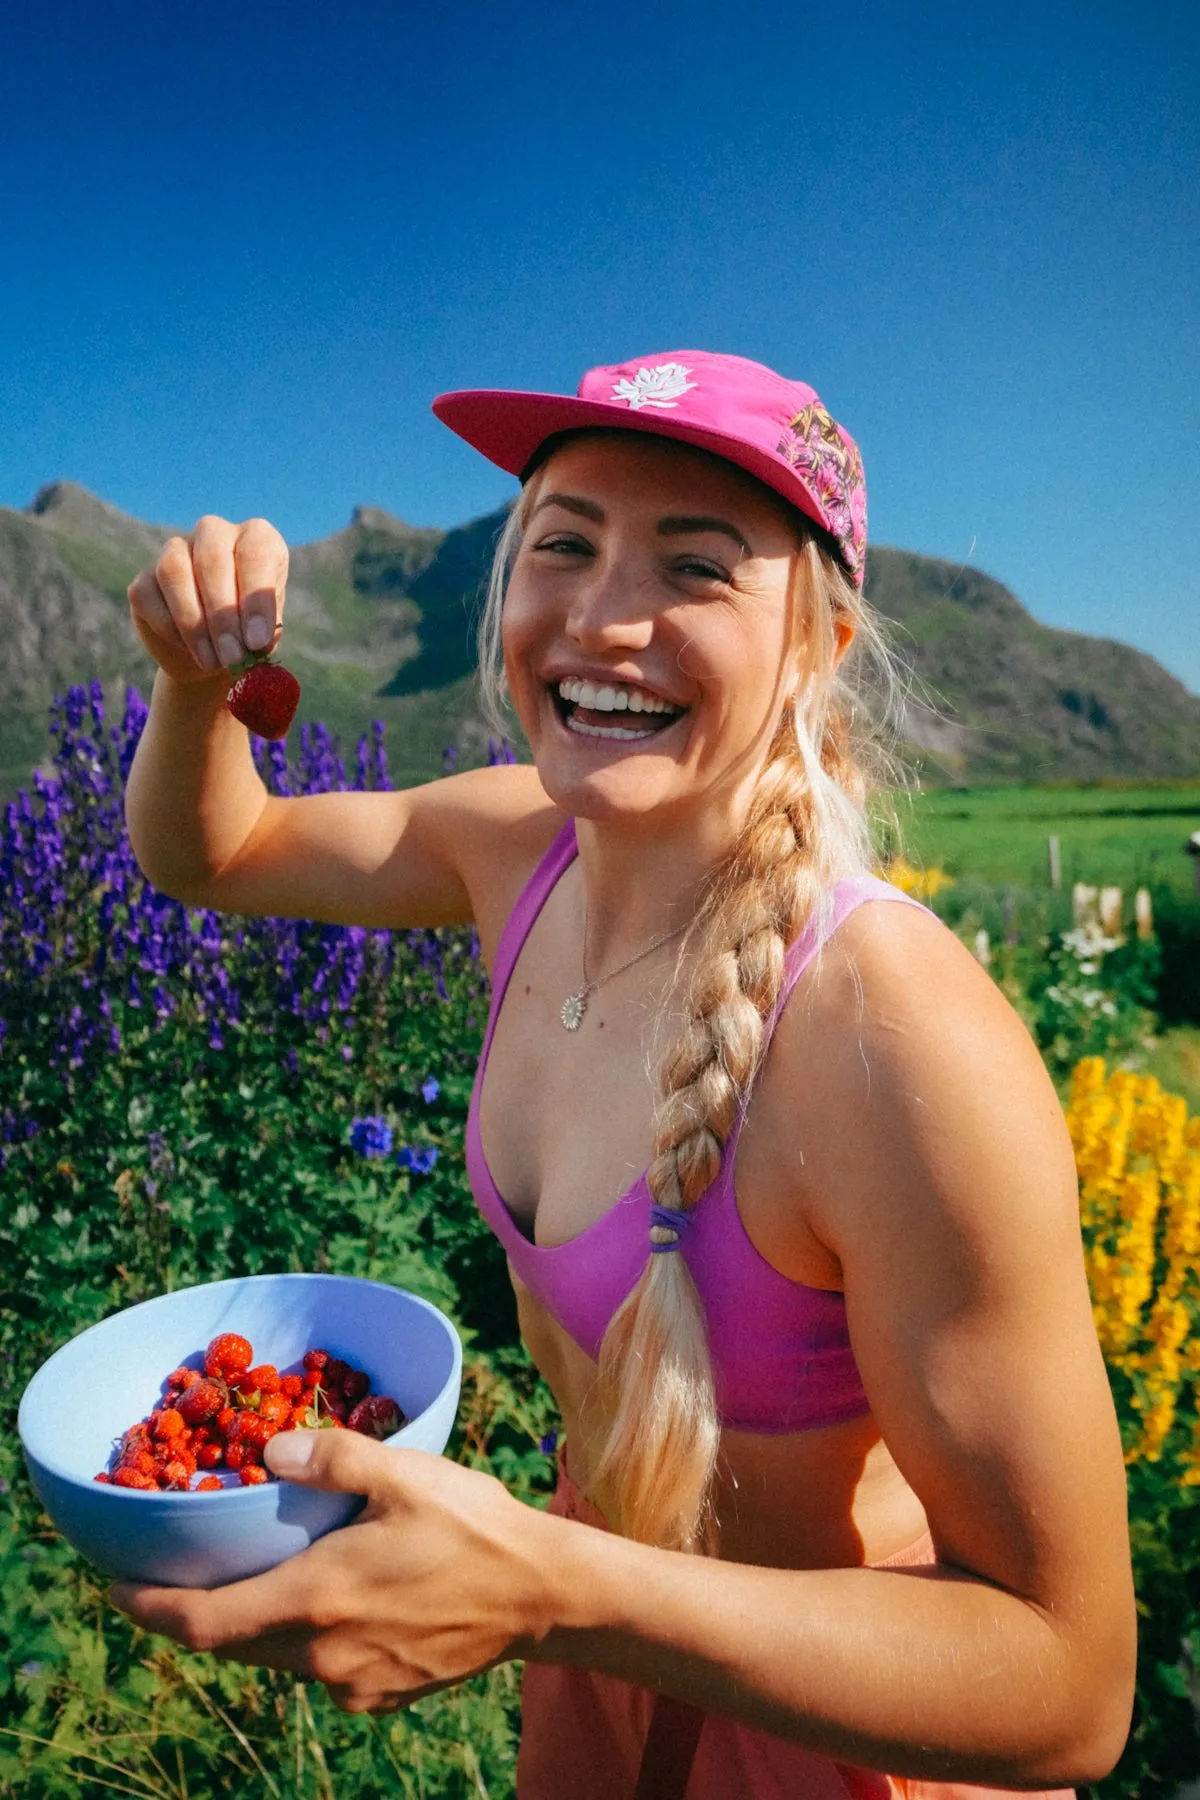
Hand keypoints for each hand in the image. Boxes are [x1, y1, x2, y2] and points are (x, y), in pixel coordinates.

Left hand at [110, 1430, 557, 1713]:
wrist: (543, 1596)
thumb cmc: (472, 1527)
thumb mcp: (402, 1474)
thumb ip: (331, 1460)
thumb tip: (269, 1454)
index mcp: (313, 1601)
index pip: (201, 1621)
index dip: (148, 1608)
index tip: (114, 1586)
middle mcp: (320, 1656)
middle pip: (235, 1641)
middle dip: (202, 1610)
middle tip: (189, 1568)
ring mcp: (351, 1684)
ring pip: (278, 1655)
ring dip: (262, 1620)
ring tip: (271, 1572)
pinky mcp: (380, 1696)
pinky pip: (322, 1668)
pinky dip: (310, 1636)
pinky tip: (340, 1598)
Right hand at [127, 516, 287, 685]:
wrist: (216, 655)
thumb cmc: (250, 637)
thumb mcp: (266, 635)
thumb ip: (265, 633)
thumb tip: (254, 643)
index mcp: (256, 538)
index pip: (256, 553)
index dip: (256, 599)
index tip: (257, 642)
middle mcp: (216, 533)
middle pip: (212, 558)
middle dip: (223, 615)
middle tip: (233, 657)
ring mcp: (175, 550)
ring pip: (174, 570)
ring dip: (195, 624)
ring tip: (212, 661)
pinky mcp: (144, 579)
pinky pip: (148, 596)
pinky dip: (171, 629)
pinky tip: (190, 651)